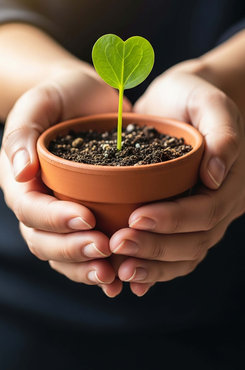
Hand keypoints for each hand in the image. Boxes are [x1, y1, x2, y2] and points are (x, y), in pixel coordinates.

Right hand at [0, 65, 130, 296]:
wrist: (86, 97)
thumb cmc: (59, 96)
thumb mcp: (38, 104)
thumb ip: (22, 134)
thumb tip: (20, 173)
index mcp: (22, 181)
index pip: (30, 209)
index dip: (54, 219)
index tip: (86, 218)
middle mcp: (40, 202)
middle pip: (44, 240)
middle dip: (73, 250)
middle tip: (104, 250)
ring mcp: (63, 212)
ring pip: (64, 253)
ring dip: (86, 268)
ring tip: (113, 275)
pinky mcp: (89, 213)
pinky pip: (88, 247)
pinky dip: (102, 265)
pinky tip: (121, 277)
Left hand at [110, 60, 244, 295]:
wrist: (178, 101)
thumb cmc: (193, 98)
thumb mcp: (210, 103)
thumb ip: (222, 133)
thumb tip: (216, 176)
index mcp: (229, 181)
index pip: (206, 211)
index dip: (174, 220)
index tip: (136, 217)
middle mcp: (217, 204)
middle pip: (194, 241)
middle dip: (156, 247)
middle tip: (117, 245)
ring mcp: (199, 216)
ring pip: (184, 254)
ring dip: (152, 266)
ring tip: (119, 270)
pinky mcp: (178, 219)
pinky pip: (172, 253)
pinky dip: (152, 269)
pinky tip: (127, 277)